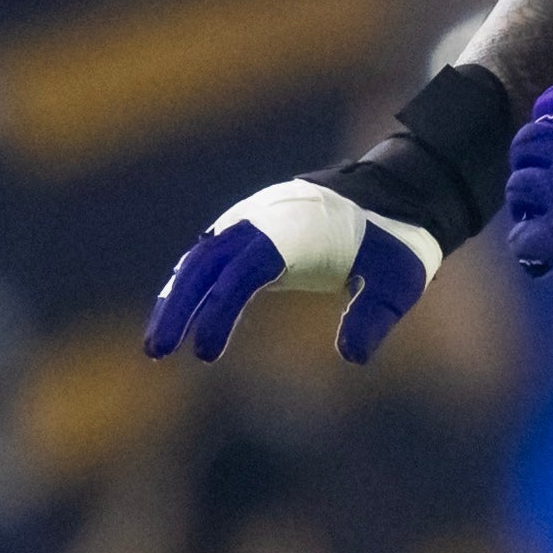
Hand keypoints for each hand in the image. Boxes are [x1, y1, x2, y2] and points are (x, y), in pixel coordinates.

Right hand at [144, 177, 442, 365]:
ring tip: (156, 347)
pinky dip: (189, 287)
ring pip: (199, 261)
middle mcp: (261, 221)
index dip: (218, 314)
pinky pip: (209, 259)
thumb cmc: (394, 242)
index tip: (206, 354)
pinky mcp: (250, 231)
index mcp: (292, 232)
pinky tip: (177, 317)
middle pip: (204, 266)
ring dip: (175, 300)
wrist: (392, 195)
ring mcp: (251, 222)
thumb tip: (353, 357)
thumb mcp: (395, 283)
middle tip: (157, 353)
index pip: (240, 275)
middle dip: (177, 309)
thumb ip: (374, 318)